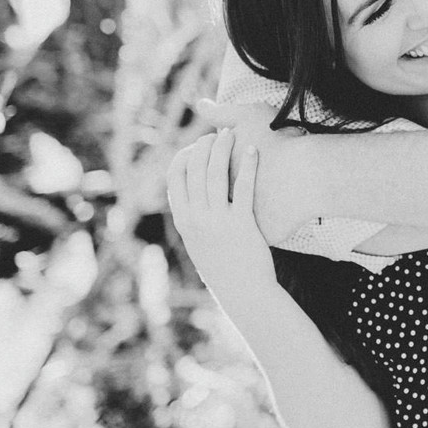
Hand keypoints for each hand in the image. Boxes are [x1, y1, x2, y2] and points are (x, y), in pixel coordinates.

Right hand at [166, 128, 273, 289]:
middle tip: (216, 133)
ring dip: (222, 149)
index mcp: (184, 222)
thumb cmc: (225, 269)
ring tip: (231, 134)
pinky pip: (242, 187)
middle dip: (203, 146)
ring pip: (215, 175)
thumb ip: (193, 222)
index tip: (197, 145)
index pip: (174, 177)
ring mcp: (217, 221)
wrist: (245, 294)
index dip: (185, 155)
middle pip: (194, 170)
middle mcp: (196, 220)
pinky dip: (247, 165)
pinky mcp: (241, 224)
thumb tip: (191, 203)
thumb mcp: (199, 246)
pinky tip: (253, 150)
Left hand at [194, 99, 311, 241]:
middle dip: (217, 201)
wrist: (307, 173)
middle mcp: (220, 205)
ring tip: (245, 207)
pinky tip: (263, 220)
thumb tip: (200, 103)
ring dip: (234, 219)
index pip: (201, 178)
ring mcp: (241, 224)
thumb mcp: (247, 118)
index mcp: (215, 178)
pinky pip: (258, 236)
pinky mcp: (264, 236)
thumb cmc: (278, 141)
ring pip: (231, 226)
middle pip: (212, 206)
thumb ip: (221, 113)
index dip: (214, 169)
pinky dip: (260, 228)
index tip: (228, 162)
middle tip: (230, 191)